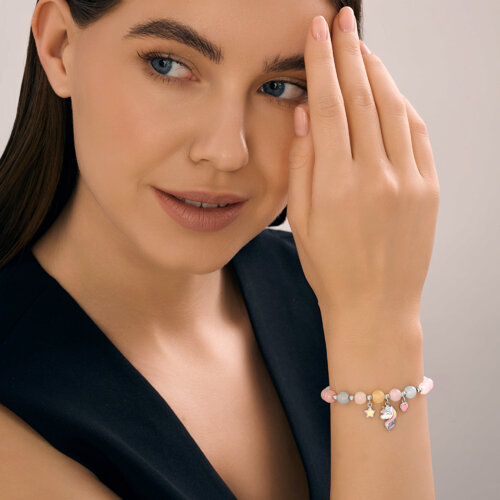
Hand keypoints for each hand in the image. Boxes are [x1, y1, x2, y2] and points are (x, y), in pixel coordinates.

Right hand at [287, 8, 439, 322]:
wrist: (375, 306)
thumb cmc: (331, 269)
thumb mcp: (300, 221)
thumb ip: (302, 165)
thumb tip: (306, 116)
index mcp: (336, 184)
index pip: (328, 106)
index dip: (322, 62)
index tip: (317, 31)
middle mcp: (376, 176)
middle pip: (363, 96)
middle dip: (350, 52)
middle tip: (342, 22)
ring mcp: (409, 181)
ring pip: (394, 108)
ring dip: (378, 73)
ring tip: (363, 50)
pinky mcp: (429, 189)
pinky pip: (418, 134)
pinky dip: (403, 105)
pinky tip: (390, 93)